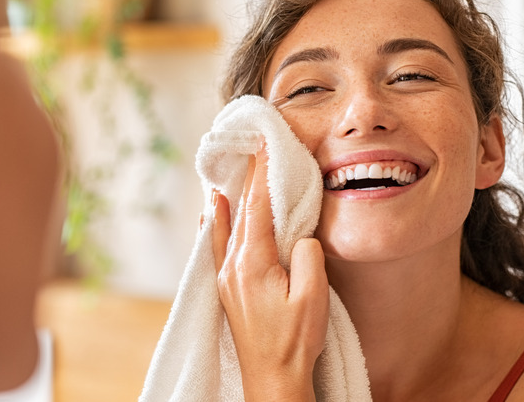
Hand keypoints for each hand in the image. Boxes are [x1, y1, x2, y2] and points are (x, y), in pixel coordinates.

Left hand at [211, 141, 328, 400]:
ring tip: (233, 168)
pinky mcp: (228, 289)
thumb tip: (301, 236)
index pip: (258, 207)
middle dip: (249, 177)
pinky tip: (210, 211)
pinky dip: (214, 222)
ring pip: (228, 225)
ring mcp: (227, 277)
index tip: (266, 144)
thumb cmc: (294, 341)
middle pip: (241, 211)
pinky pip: (217, 245)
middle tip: (254, 146)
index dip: (263, 173)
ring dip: (234, 195)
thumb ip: (308, 258)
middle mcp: (233, 265)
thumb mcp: (313, 297)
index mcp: (253, 262)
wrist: (272, 378)